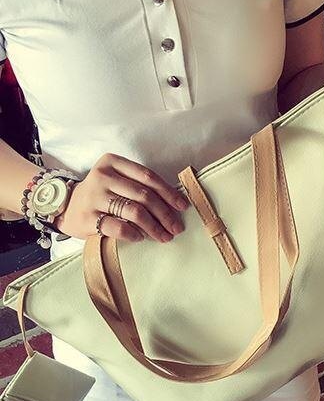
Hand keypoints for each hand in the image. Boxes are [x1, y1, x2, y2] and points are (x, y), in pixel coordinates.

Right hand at [53, 153, 188, 242]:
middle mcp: (103, 176)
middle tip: (176, 228)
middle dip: (165, 214)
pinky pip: (119, 227)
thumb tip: (174, 204)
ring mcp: (94, 196)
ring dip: (154, 227)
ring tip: (164, 236)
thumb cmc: (100, 194)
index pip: (148, 177)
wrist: (65, 207)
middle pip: (144, 196)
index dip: (169, 193)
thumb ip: (139, 186)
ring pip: (135, 212)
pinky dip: (134, 234)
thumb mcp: (116, 180)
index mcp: (113, 162)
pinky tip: (141, 238)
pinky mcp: (88, 218)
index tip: (182, 206)